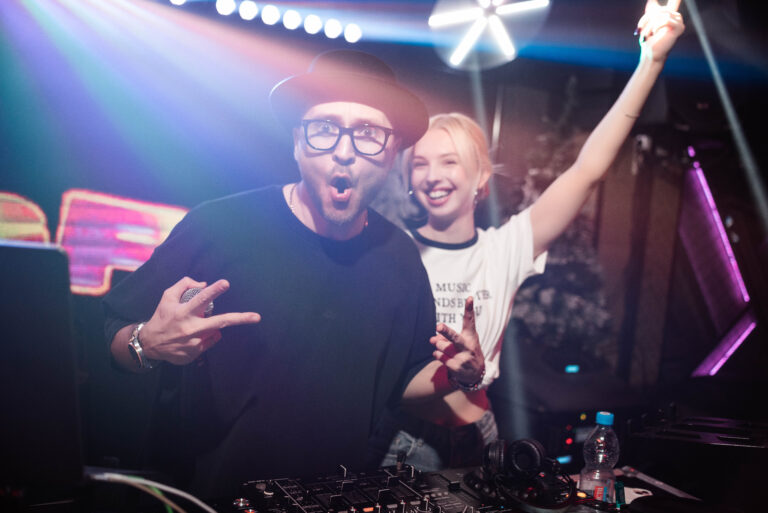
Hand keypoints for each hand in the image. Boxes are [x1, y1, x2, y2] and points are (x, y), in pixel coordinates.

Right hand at [140, 277, 260, 364]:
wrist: (150, 344)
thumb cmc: (162, 317)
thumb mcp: (167, 297)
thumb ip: (184, 285)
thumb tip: (204, 284)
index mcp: (184, 311)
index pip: (201, 298)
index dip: (214, 290)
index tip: (226, 283)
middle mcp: (191, 327)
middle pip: (220, 321)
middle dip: (241, 318)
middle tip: (257, 317)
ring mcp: (194, 342)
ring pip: (216, 331)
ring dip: (212, 326)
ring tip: (195, 325)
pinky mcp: (196, 352)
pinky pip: (211, 340)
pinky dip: (208, 335)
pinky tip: (193, 336)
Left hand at [430, 296, 484, 386]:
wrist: (476, 375)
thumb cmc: (467, 352)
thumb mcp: (463, 341)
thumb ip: (447, 337)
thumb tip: (432, 339)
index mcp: (471, 336)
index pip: (470, 320)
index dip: (469, 309)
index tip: (470, 298)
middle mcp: (468, 346)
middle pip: (455, 337)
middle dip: (446, 331)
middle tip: (438, 326)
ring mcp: (463, 358)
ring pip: (442, 346)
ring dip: (438, 345)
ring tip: (443, 347)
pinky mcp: (456, 367)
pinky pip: (439, 356)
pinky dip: (437, 354)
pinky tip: (442, 356)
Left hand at [637, 0, 684, 62]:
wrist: (650, 54)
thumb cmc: (649, 40)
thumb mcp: (647, 22)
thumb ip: (651, 10)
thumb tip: (651, 0)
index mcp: (669, 13)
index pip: (675, 0)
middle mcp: (676, 15)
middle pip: (658, 9)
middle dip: (646, 19)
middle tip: (640, 31)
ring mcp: (679, 21)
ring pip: (661, 15)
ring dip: (649, 25)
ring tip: (646, 35)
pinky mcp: (679, 27)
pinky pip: (665, 20)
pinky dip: (656, 26)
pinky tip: (656, 33)